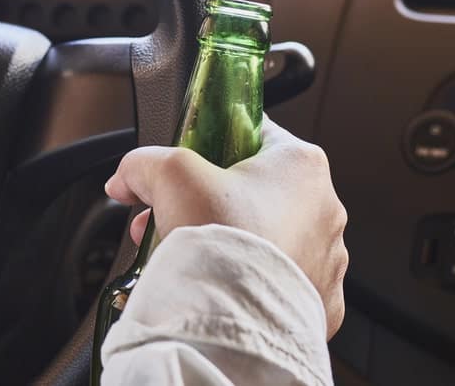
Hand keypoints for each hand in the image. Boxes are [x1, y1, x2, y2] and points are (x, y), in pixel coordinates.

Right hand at [105, 117, 347, 337]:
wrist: (235, 320)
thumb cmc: (220, 239)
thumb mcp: (169, 175)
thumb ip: (144, 164)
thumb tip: (127, 176)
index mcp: (302, 165)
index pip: (255, 134)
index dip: (212, 144)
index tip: (188, 162)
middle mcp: (325, 208)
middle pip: (256, 190)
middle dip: (207, 199)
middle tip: (171, 214)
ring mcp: (327, 258)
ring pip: (268, 236)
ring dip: (227, 239)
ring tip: (183, 253)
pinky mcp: (320, 301)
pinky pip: (279, 279)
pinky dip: (250, 279)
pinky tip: (218, 282)